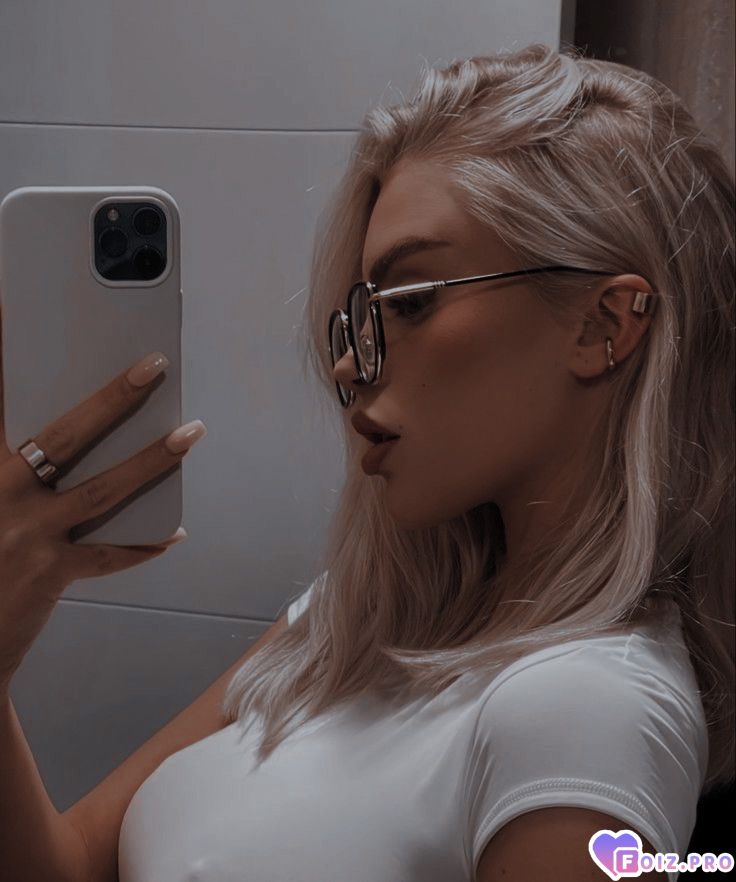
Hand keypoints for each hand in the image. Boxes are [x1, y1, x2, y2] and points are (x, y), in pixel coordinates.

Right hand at [0, 313, 205, 691]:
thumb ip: (10, 460)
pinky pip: (110, 553)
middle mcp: (0, 494)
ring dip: (152, 459)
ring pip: (103, 489)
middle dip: (114, 396)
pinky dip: (143, 542)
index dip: (7, 357)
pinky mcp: (51, 574)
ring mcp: (27, 535)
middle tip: (154, 365)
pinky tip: (173, 531)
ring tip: (191, 432)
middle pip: (66, 435)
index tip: (19, 310)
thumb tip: (53, 443)